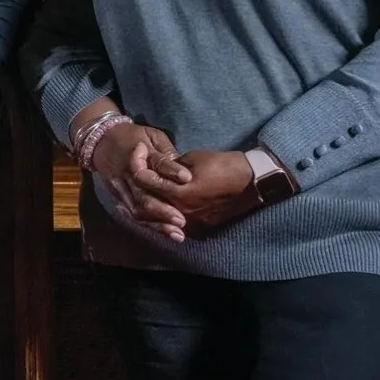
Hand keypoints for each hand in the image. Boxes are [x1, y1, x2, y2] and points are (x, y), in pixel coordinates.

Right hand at [91, 126, 190, 239]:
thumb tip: (184, 168)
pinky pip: (132, 213)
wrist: (101, 141)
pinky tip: (164, 233)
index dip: (170, 170)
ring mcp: (120, 187)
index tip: (187, 177)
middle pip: (143, 194)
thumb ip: (166, 151)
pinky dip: (148, 225)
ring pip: (137, 208)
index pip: (155, 162)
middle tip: (181, 219)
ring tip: (176, 233)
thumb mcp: (151, 135)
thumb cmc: (133, 137)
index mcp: (137, 153)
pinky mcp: (118, 196)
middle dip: (162, 209)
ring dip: (157, 223)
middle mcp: (127, 173)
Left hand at [130, 149, 259, 234]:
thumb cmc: (223, 165)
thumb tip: (156, 169)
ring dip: (145, 210)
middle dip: (136, 191)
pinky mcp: (200, 226)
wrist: (251, 182)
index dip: (137, 166)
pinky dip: (161, 219)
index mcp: (179, 192)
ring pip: (159, 218)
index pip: (146, 181)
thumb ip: (170, 167)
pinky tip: (152, 213)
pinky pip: (175, 223)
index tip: (136, 153)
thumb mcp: (193, 159)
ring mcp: (192, 221)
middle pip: (148, 204)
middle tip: (128, 179)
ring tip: (130, 199)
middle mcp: (182, 210)